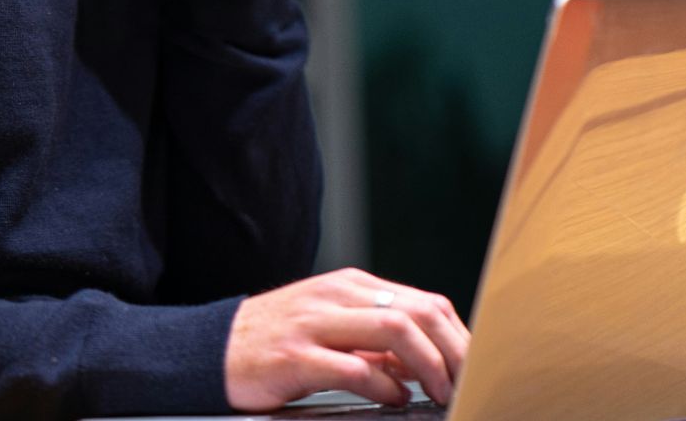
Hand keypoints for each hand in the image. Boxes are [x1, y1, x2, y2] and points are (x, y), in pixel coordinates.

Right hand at [223, 267, 470, 410]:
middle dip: (454, 353)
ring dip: (429, 366)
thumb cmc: (277, 345)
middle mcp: (335, 296)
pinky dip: (385, 386)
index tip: (472, 370)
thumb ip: (376, 342)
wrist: (212, 353)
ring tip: (438, 393)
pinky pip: (355, 367)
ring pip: (394, 330)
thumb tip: (426, 364)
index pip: (424, 303)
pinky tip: (393, 399)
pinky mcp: (295, 356)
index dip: (458, 338)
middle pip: (418, 312)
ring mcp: (314, 323)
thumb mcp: (331, 331)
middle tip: (465, 386)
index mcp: (350, 287)